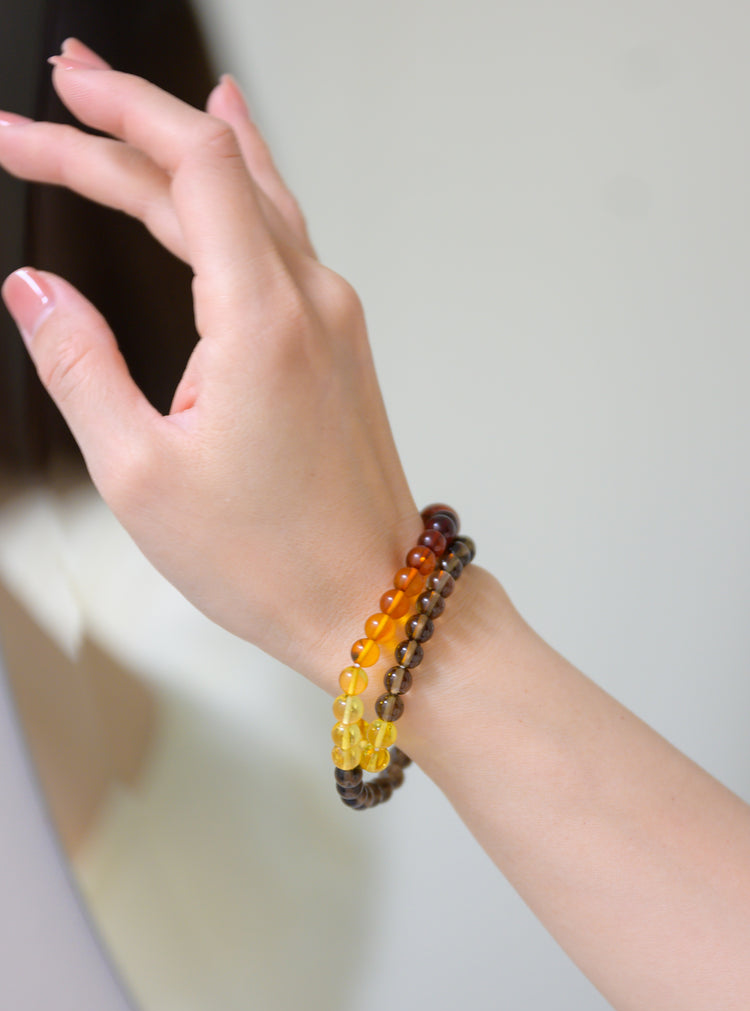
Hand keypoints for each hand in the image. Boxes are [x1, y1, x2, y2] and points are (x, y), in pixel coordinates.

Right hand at [0, 41, 419, 687]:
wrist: (372, 601)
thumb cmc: (271, 559)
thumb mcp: (141, 474)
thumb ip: (79, 364)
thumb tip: (33, 289)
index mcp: (263, 321)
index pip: (195, 163)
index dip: (118, 114)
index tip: (57, 94)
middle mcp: (311, 302)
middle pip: (213, 174)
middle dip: (118, 136)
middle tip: (38, 121)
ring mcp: (334, 320)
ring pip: (250, 200)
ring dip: (174, 158)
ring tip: (110, 113)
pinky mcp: (337, 345)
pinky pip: (282, 240)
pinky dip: (238, 189)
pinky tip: (229, 152)